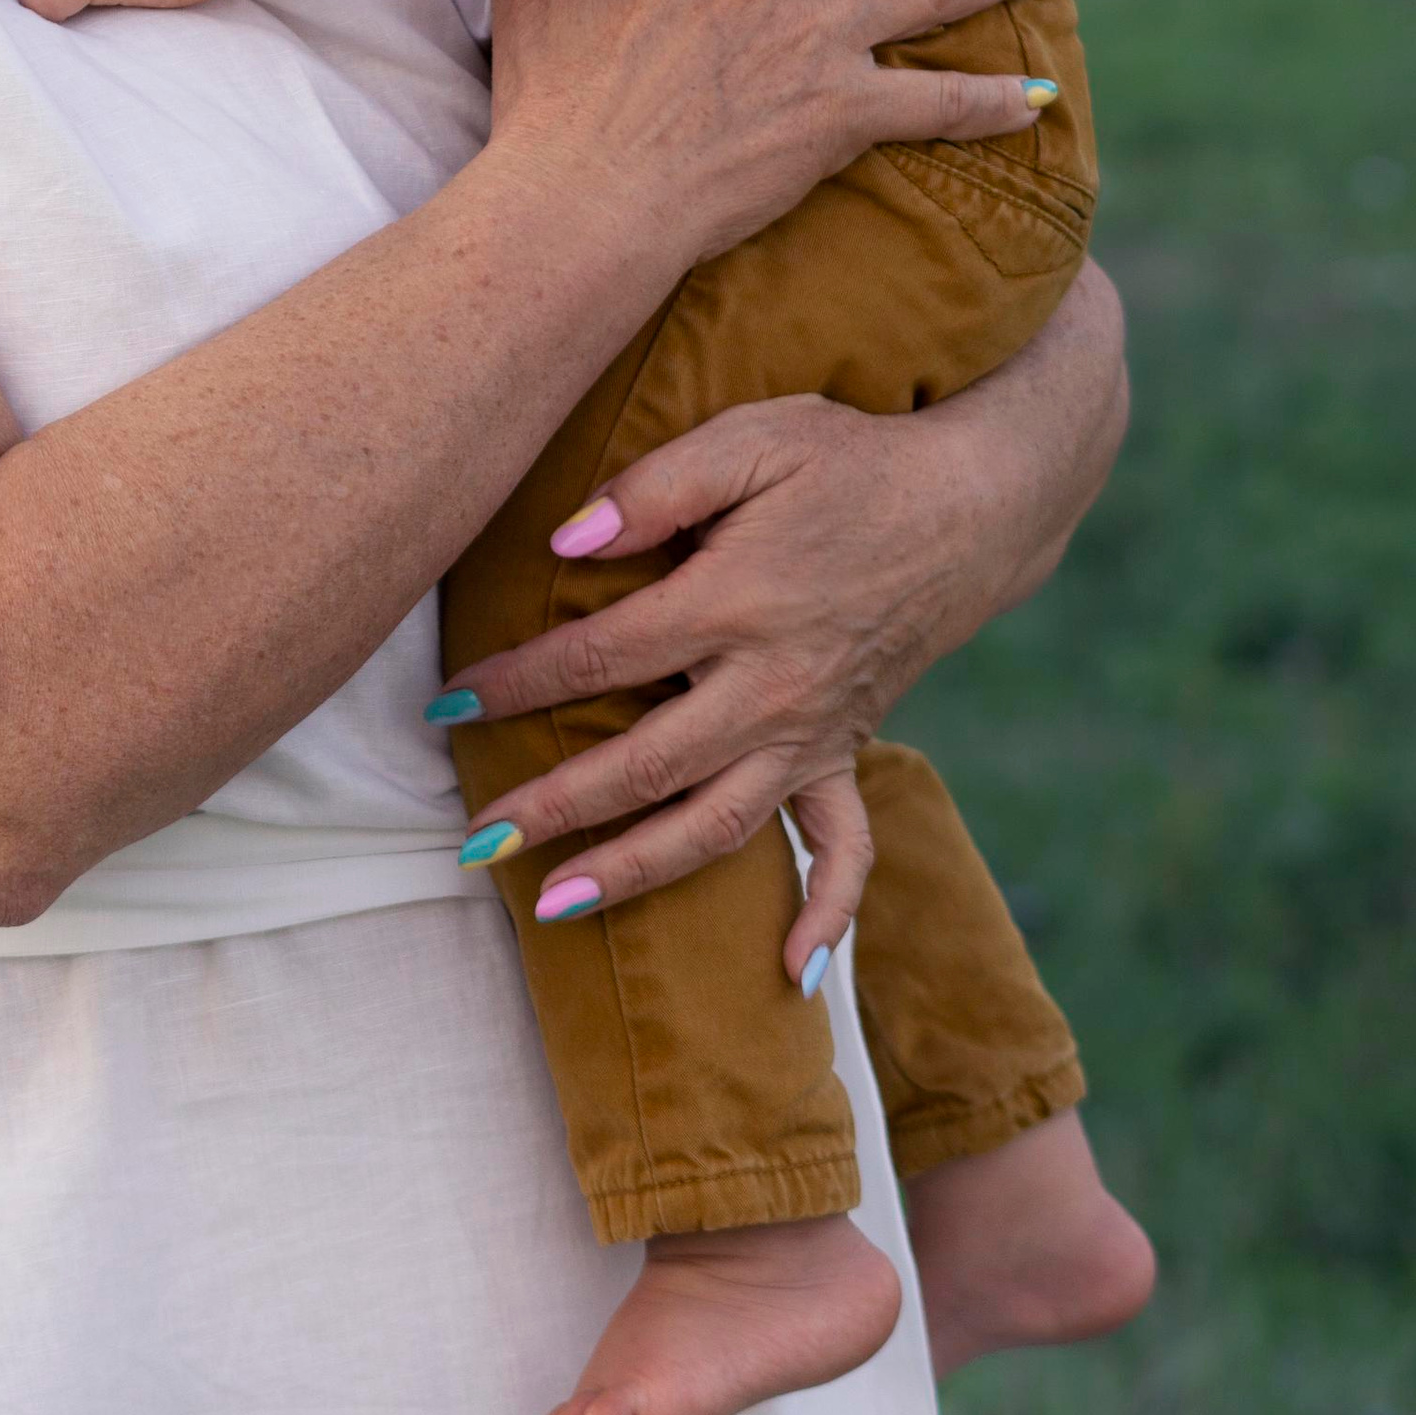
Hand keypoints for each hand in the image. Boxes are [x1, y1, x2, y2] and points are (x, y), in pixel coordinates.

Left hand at [443, 269, 1126, 923]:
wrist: (968, 504)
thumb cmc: (846, 460)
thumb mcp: (750, 440)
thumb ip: (655, 489)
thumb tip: (564, 543)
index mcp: (735, 603)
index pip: (599, 658)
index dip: (517, 685)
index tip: (447, 706)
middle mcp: (769, 687)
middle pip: (643, 765)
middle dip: (553, 807)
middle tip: (472, 841)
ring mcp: (812, 732)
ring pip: (715, 826)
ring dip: (634, 873)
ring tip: (553, 908)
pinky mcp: (846, 750)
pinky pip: (845, 849)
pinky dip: (825, 914)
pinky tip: (792, 974)